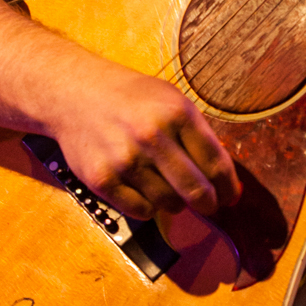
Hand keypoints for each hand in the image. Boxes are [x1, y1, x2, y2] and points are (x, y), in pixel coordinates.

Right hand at [50, 61, 241, 220]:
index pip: (216, 164)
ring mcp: (125, 159)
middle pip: (197, 191)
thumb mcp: (171, 100)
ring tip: (168, 188)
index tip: (230, 196)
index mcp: (176, 113)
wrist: (75, 93)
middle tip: (209, 206)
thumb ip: (199, 136)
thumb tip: (226, 181)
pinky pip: (141, 211)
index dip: (228, 187)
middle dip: (209, 204)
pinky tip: (144, 190)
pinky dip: (148, 207)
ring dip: (176, 203)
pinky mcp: (102, 179)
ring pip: (170, 204)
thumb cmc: (131, 98)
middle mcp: (152, 136)